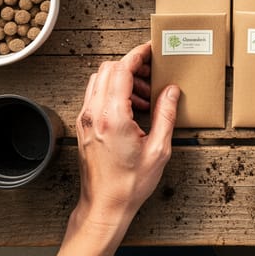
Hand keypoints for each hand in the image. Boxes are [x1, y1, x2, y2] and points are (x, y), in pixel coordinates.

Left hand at [51, 42, 178, 255]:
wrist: (105, 205)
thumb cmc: (129, 183)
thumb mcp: (158, 149)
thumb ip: (165, 115)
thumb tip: (171, 92)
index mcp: (112, 117)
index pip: (122, 70)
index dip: (138, 55)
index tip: (150, 50)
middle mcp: (93, 114)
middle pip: (108, 69)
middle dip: (132, 66)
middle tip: (152, 75)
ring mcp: (85, 119)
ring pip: (99, 80)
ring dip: (122, 79)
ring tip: (144, 96)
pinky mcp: (83, 127)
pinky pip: (95, 96)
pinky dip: (113, 92)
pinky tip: (131, 108)